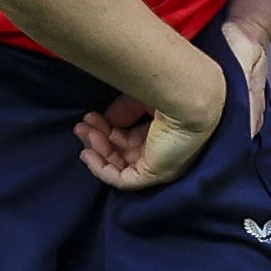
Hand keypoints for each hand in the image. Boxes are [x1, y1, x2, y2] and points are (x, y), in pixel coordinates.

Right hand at [76, 49, 227, 190]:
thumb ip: (122, 112)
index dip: (108, 130)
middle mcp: (165, 151)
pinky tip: (88, 153)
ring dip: (98, 151)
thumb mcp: (140, 100)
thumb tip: (104, 122)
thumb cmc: (172, 90)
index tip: (90, 117)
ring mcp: (161, 164)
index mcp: (166, 132)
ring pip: (120, 165)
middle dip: (99, 140)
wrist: (189, 93)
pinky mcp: (155, 174)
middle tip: (81, 126)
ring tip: (84, 133)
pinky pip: (122, 180)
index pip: (132, 137)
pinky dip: (102, 169)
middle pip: (124, 152)